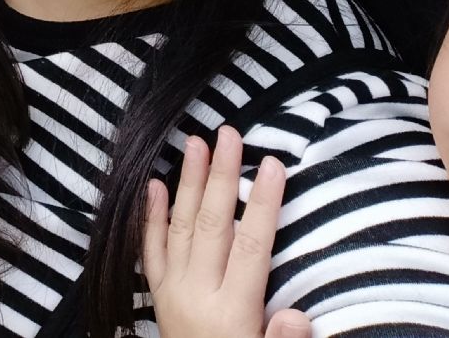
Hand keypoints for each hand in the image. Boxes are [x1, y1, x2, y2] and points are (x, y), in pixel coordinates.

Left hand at [145, 126, 309, 337]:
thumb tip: (298, 315)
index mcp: (232, 313)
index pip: (253, 247)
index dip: (263, 204)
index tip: (273, 164)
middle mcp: (199, 295)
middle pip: (213, 225)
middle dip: (221, 176)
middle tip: (229, 134)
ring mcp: (174, 293)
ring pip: (181, 227)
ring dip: (188, 182)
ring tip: (194, 142)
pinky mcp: (158, 296)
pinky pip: (151, 251)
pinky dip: (151, 216)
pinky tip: (154, 184)